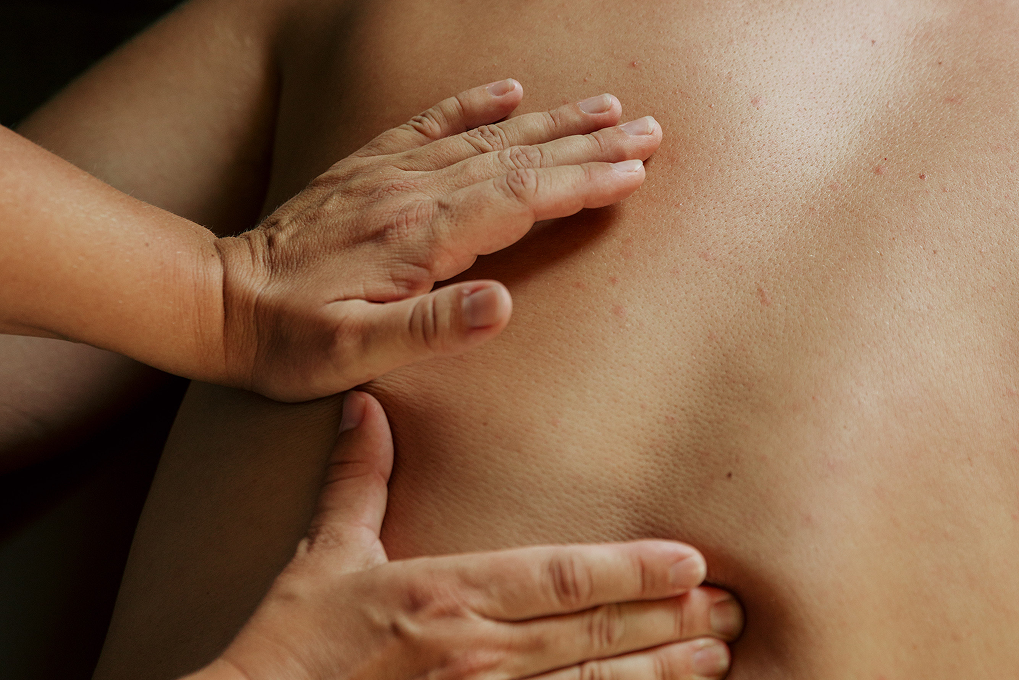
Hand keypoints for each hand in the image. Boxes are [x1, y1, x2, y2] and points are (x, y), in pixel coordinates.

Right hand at [188, 391, 742, 679]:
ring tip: (718, 658)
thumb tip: (364, 408)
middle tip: (733, 607)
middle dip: (670, 619)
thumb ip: (358, 479)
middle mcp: (476, 651)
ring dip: (662, 672)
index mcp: (444, 593)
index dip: (629, 570)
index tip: (690, 560)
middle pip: (593, 633)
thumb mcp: (326, 553)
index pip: (558, 577)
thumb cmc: (295, 641)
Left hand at [213, 80, 662, 400]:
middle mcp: (412, 192)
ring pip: (489, 135)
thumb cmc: (290, 339)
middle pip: (518, 158)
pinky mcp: (372, 168)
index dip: (582, 184)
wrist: (219, 299)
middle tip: (649, 130)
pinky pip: (433, 122)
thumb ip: (429, 330)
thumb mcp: (354, 354)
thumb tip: (504, 307)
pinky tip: (511, 89)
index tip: (634, 172)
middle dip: (590, 145)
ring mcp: (391, 173)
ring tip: (607, 107)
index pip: (519, 200)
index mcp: (419, 238)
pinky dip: (477, 103)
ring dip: (554, 121)